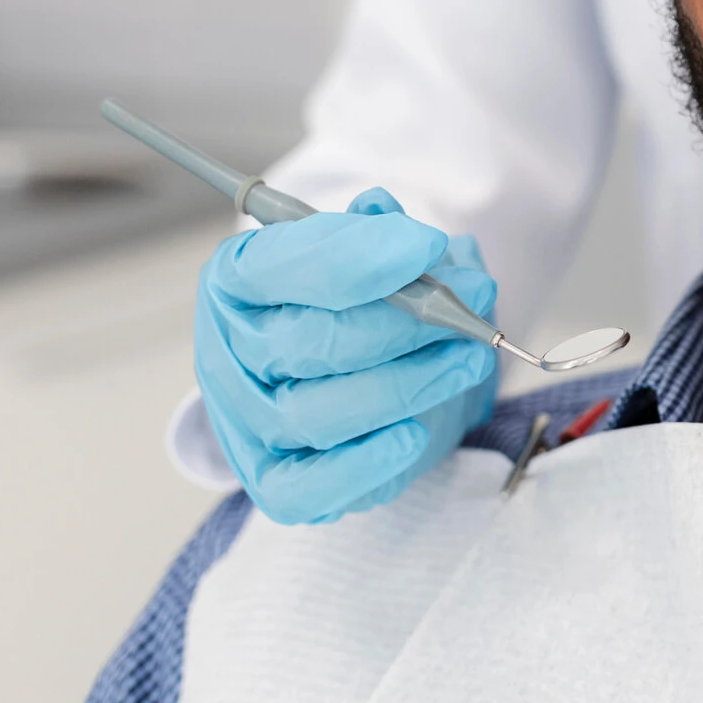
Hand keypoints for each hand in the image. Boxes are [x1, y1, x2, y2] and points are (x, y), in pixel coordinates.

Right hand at [193, 188, 498, 523]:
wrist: (360, 378)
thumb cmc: (363, 305)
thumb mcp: (375, 258)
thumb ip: (380, 237)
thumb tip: (382, 211)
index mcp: (237, 279)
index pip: (278, 265)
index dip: (356, 257)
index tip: (428, 244)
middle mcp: (228, 351)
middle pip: (308, 343)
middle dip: (404, 322)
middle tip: (474, 302)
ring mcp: (247, 422)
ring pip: (316, 412)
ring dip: (407, 384)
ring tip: (468, 359)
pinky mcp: (275, 481)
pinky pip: (305, 490)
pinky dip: (362, 465)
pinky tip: (412, 435)